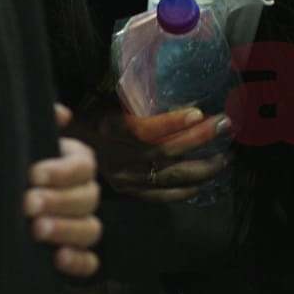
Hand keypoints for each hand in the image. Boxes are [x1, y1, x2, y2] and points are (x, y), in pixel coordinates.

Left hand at [25, 104, 102, 277]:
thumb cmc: (9, 170)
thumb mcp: (19, 145)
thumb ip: (38, 124)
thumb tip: (62, 113)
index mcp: (73, 166)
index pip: (84, 165)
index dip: (62, 171)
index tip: (33, 174)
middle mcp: (82, 196)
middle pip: (89, 197)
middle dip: (58, 200)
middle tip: (28, 204)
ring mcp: (81, 227)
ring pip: (91, 229)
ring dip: (67, 229)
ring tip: (36, 230)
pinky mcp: (75, 257)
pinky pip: (90, 263)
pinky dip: (78, 261)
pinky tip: (58, 258)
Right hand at [68, 95, 231, 203]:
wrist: (66, 150)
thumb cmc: (95, 117)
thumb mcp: (110, 102)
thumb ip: (139, 101)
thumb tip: (187, 97)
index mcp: (109, 127)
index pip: (144, 127)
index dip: (173, 122)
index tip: (199, 113)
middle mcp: (116, 155)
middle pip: (164, 151)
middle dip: (200, 139)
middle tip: (227, 126)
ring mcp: (123, 177)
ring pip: (169, 176)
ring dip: (203, 168)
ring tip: (225, 157)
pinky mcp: (128, 192)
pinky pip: (163, 196)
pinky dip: (188, 189)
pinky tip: (207, 181)